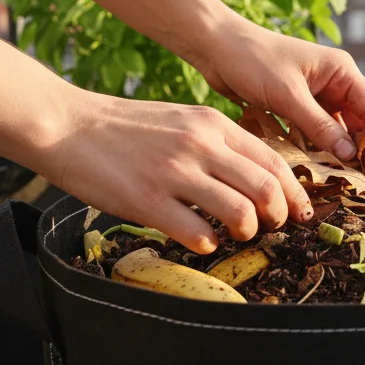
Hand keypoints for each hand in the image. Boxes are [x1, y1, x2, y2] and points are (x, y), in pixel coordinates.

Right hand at [42, 88, 313, 253]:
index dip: (295, 193)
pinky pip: (199, 234)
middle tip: (270, 227)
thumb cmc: (125, 127)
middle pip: (267, 189)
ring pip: (241, 213)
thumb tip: (254, 177)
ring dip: (246, 232)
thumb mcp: (181, 120)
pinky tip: (198, 239)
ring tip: (234, 234)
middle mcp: (199, 146)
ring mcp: (174, 173)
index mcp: (212, 125)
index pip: (274, 161)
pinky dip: (208, 244)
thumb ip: (217, 143)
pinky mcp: (148, 201)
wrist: (66, 124)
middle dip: (278, 217)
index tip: (298, 212)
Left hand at [188, 13, 364, 170]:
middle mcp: (333, 82)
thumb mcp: (289, 96)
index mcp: (341, 71)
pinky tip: (305, 163)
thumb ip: (320, 126)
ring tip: (328, 175)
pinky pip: (313, 131)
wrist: (215, 47)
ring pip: (334, 129)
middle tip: (351, 179)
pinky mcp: (296, 104)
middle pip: (357, 122)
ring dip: (332, 150)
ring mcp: (315, 94)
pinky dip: (311, 146)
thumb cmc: (253, 60)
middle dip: (355, 148)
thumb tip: (350, 155)